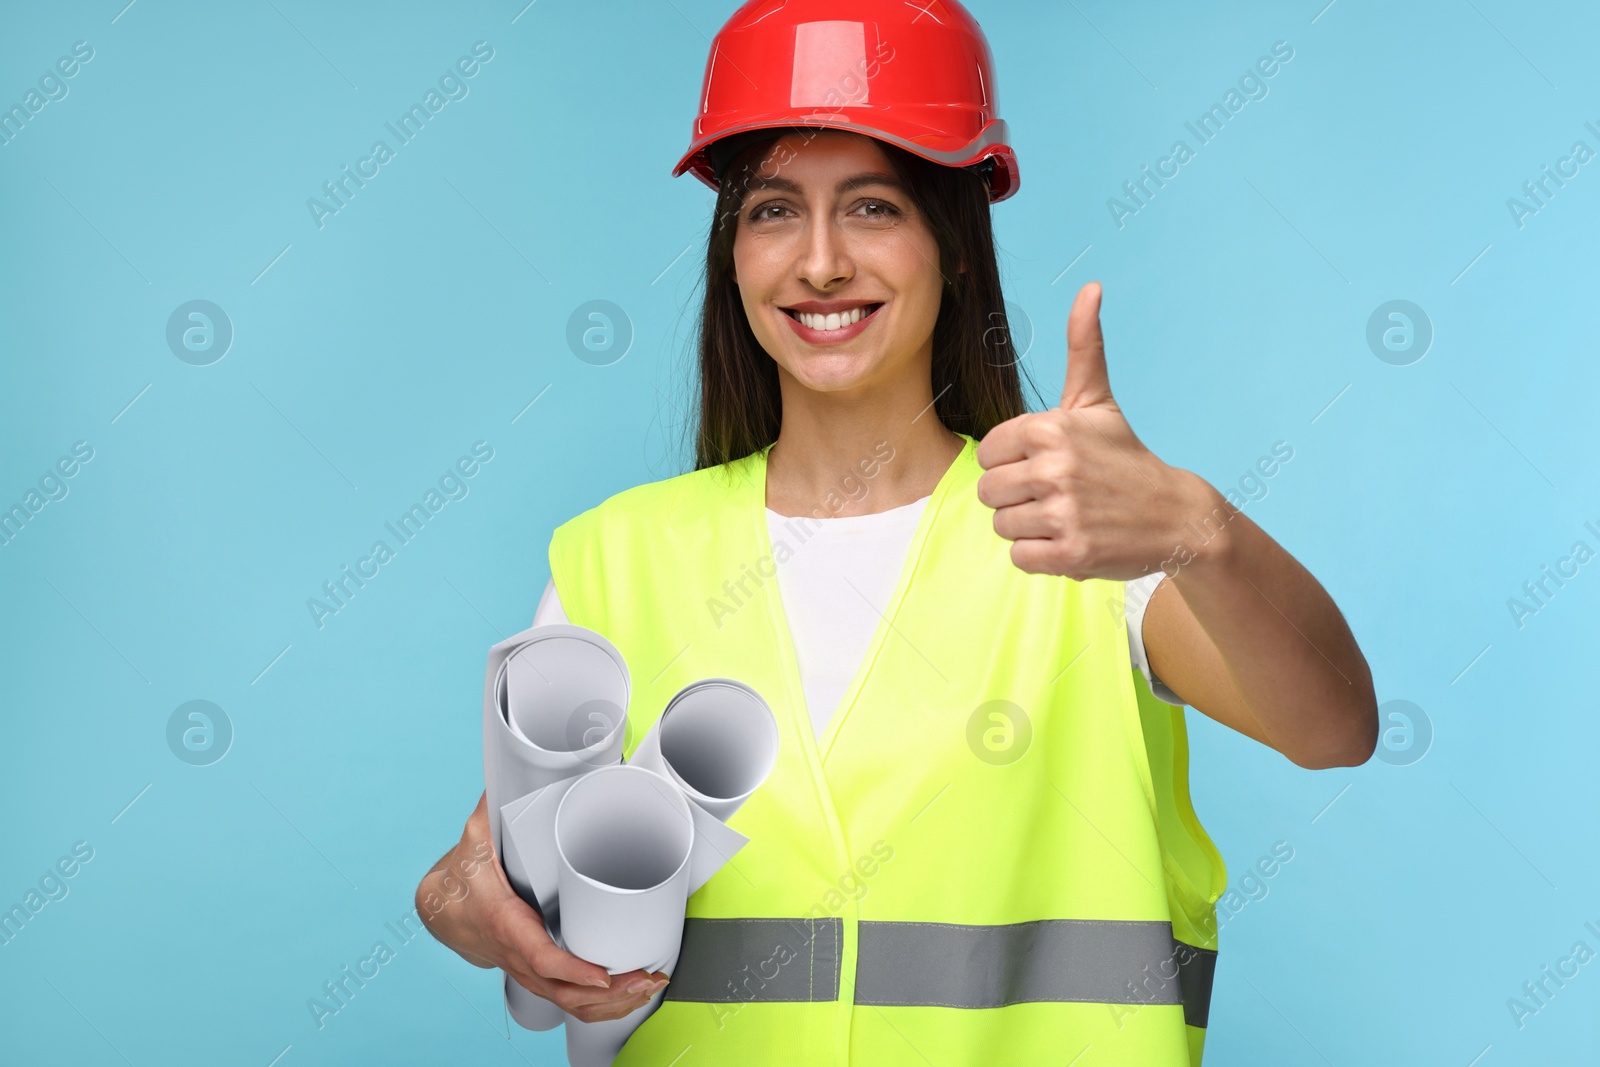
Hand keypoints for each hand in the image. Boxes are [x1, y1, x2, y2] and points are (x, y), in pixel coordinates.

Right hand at [415, 793, 669, 1022]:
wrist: (442, 907)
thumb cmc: (463, 873)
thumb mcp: (476, 835)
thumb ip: (500, 802)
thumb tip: (528, 766)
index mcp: (504, 922)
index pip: (539, 956)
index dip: (572, 971)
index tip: (605, 975)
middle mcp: (517, 954)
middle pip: (563, 990)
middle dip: (609, 994)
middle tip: (648, 978)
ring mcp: (526, 970)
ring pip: (568, 1001)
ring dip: (611, 1004)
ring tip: (649, 987)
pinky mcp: (536, 974)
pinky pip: (567, 1000)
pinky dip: (600, 1006)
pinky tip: (630, 997)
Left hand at [976, 281, 1203, 580]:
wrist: (1176, 515)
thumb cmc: (1125, 457)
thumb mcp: (1098, 401)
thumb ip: (1084, 346)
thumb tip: (1090, 287)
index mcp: (1049, 428)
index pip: (988, 454)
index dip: (1011, 463)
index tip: (1045, 465)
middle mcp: (1053, 469)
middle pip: (989, 492)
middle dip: (1017, 497)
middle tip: (1057, 495)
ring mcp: (1062, 513)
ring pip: (1002, 526)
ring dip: (1028, 528)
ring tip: (1065, 517)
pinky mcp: (1070, 554)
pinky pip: (1020, 558)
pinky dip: (1040, 556)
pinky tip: (1069, 540)